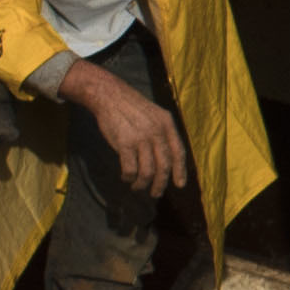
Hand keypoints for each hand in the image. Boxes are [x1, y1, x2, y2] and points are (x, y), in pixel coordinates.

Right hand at [56, 59, 191, 201]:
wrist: (109, 95)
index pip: (179, 152)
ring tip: (138, 187)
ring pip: (147, 171)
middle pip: (164, 166)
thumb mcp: (155, 114)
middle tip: (156, 194)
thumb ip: (163, 132)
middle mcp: (157, 132)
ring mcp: (141, 138)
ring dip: (143, 184)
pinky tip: (126, 178)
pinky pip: (130, 169)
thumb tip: (168, 157)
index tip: (180, 185)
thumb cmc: (131, 107)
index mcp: (167, 124)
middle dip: (161, 184)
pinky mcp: (125, 143)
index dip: (180, 171)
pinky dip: (129, 177)